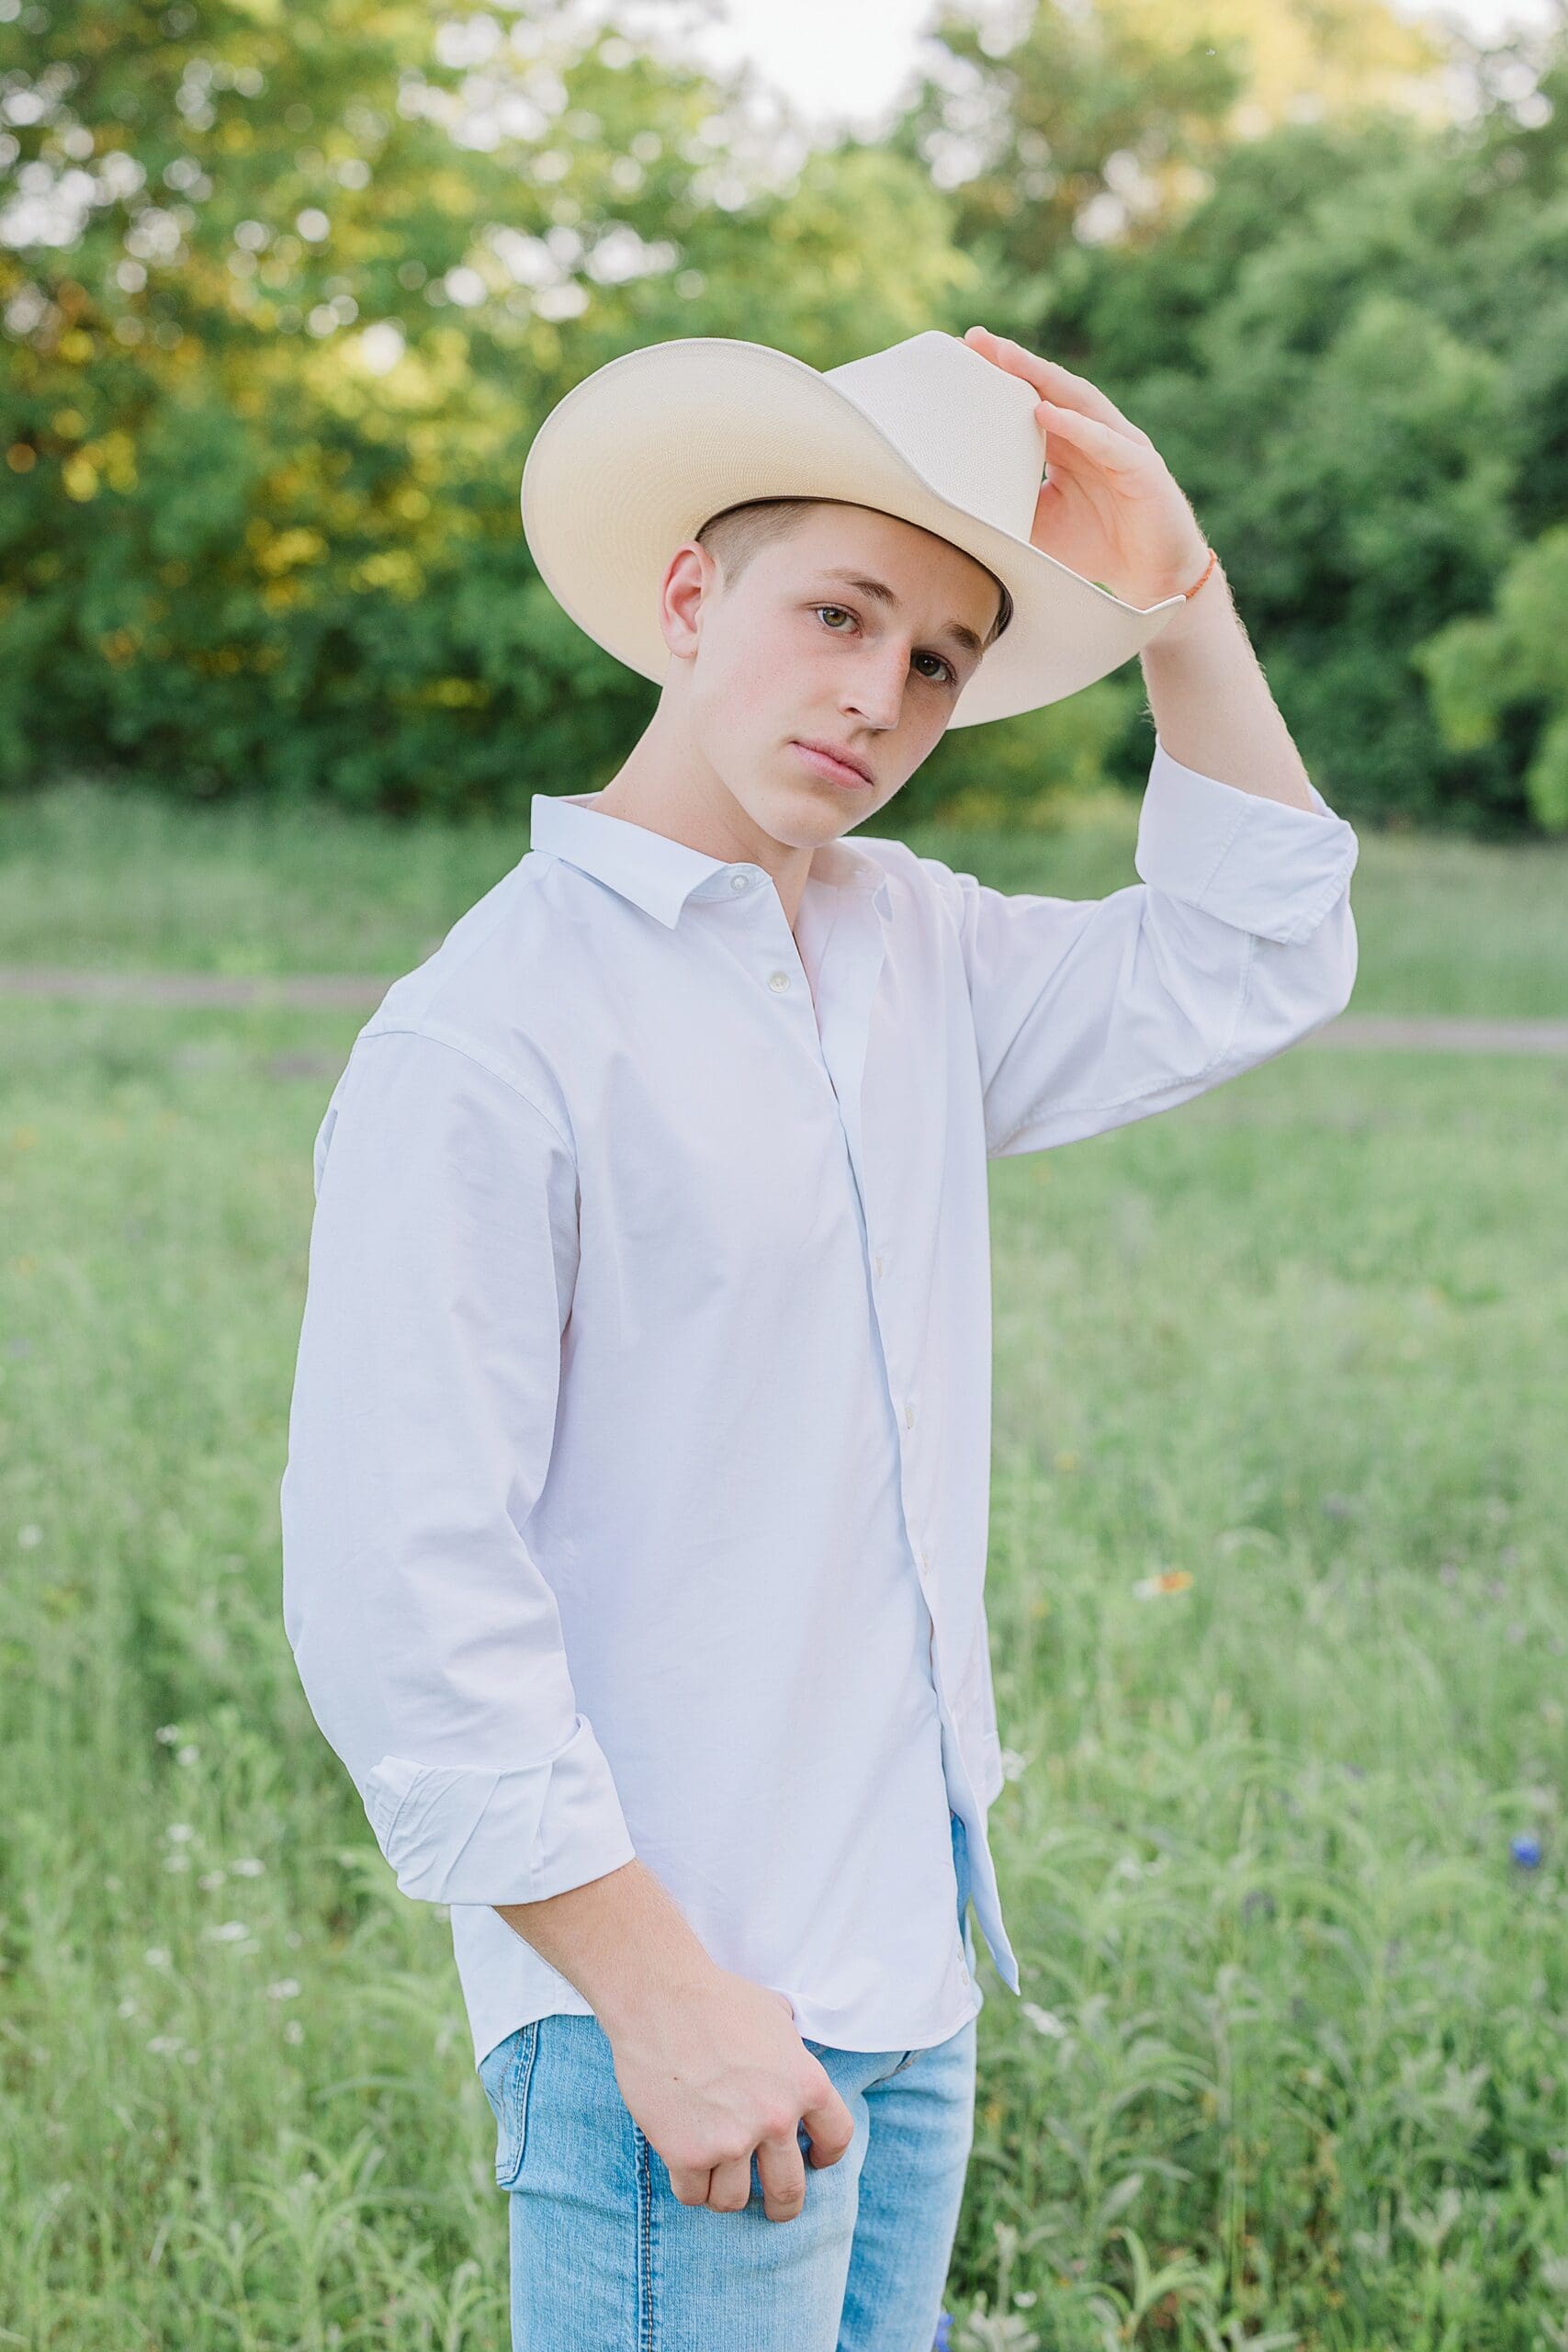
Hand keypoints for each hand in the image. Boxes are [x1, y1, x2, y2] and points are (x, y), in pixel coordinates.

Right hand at [605, 1970, 855, 2223]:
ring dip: (726, 2193)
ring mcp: (732, 2140)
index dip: (826, 2154)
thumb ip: (790, 2048)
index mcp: (805, 2083)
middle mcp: (775, 2118)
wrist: (660, 1997)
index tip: (814, 2161)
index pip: (837, 2138)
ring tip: (717, 2178)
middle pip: (790, 2189)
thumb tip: (794, 2053)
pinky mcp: (687, 2153)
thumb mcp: (774, 2014)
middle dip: (783, 2205)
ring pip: (735, 2200)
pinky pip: (694, 2195)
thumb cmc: (716, 1998)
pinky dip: (690, 2186)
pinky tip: (686, 2167)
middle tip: (774, 2207)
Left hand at [963, 324, 1210, 609]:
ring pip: (1079, 402)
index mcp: (1067, 442)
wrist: (1152, 579)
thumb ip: (1004, 504)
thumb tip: (949, 505)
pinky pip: (1106, 442)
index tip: (961, 354)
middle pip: (1050, 388)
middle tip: (976, 338)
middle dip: (1014, 361)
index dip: (1000, 377)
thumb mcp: (1037, 524)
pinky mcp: (1141, 468)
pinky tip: (1046, 413)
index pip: (1029, 400)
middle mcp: (1093, 433)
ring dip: (1043, 377)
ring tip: (1007, 358)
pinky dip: (1077, 426)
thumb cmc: (1095, 547)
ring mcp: (1119, 445)